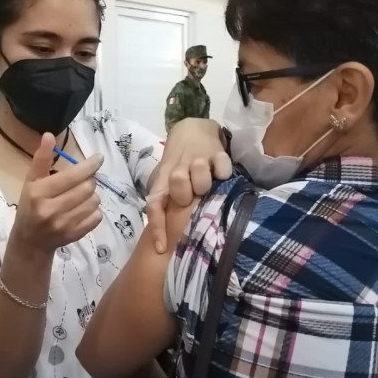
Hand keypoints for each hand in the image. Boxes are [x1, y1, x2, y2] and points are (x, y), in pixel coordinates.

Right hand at [11, 133, 103, 253]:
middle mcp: (51, 209)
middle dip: (90, 180)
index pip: (72, 176)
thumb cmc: (30, 206)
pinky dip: (94, 211)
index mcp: (39, 193)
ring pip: (94, 202)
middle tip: (84, 181)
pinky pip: (97, 217)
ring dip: (92, 195)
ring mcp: (64, 225)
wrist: (30, 241)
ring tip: (81, 196)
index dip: (90, 165)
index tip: (99, 158)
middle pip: (87, 188)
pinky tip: (83, 209)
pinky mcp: (74, 236)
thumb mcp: (31, 181)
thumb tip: (49, 135)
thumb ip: (41, 159)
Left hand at [147, 118, 232, 252]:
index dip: (157, 227)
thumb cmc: (178, 162)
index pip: (154, 205)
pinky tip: (222, 172)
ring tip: (209, 181)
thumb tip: (166, 238)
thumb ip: (166, 203)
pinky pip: (223, 167)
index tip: (162, 249)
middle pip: (179, 187)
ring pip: (201, 176)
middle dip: (185, 195)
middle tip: (193, 194)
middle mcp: (178, 170)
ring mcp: (198, 160)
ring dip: (205, 182)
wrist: (191, 128)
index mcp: (163, 181)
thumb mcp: (166, 179)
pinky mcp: (217, 153)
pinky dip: (224, 172)